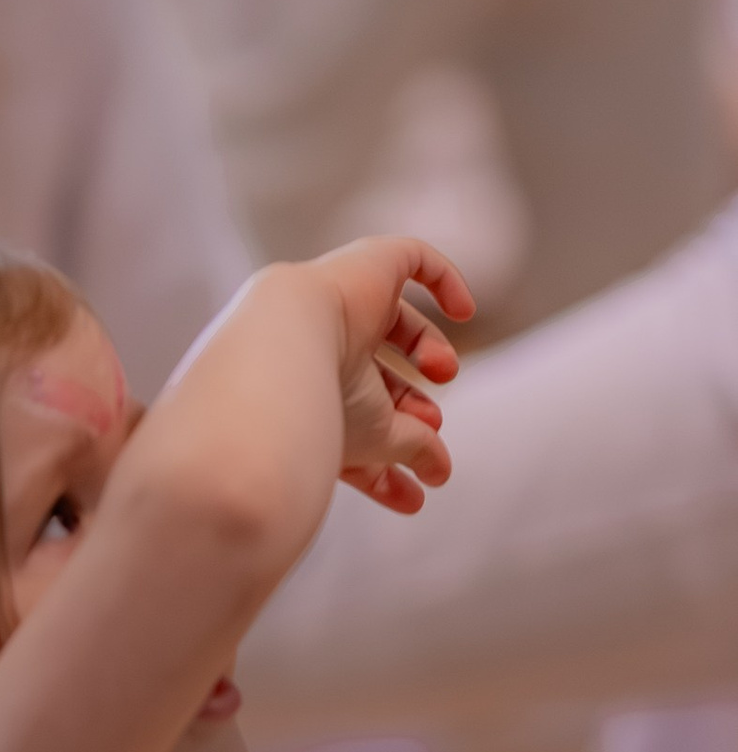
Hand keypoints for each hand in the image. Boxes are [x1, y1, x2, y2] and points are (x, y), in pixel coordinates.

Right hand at [311, 232, 473, 514]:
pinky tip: (466, 311)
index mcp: (314, 393)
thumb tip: (440, 472)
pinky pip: (416, 259)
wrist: (285, 344)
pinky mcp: (370, 263)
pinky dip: (445, 282)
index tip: (418, 492)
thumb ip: (412, 450)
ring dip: (430, 352)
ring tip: (445, 374)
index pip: (357, 428)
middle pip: (377, 379)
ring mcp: (346, 302)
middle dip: (410, 406)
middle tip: (432, 423)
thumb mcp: (375, 439)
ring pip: (396, 324)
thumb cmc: (321, 400)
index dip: (389, 463)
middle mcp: (323, 347)